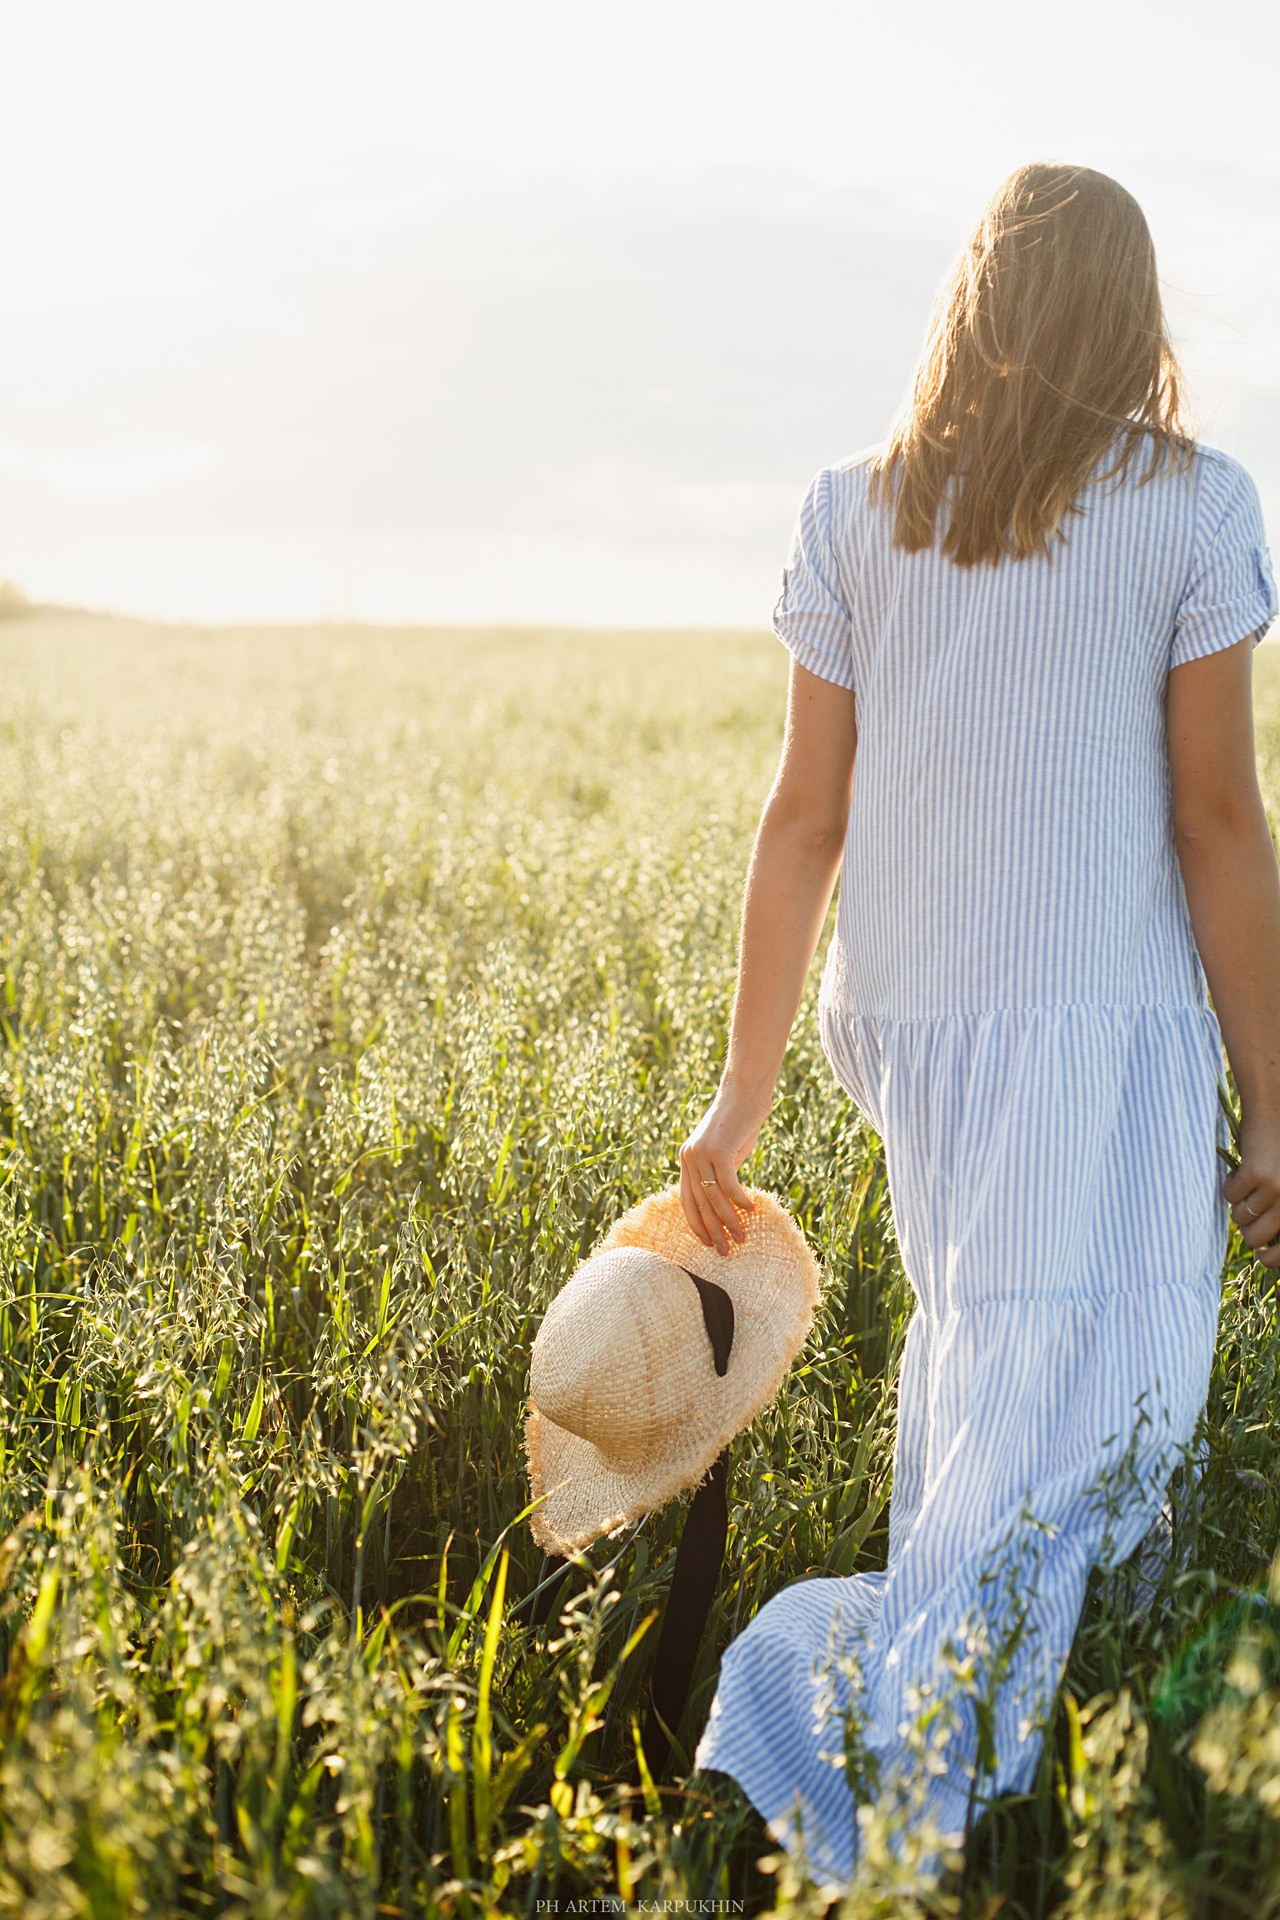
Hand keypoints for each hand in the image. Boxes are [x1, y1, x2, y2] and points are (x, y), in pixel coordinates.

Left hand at [678, 1085, 768, 1255]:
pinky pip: (727, 1183)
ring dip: (729, 1221)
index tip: (709, 1243)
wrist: (745, 1093)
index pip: (687, 1200)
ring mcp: (701, 1153)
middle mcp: (689, 1158)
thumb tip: (728, 1201)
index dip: (697, 1224)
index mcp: (687, 1160)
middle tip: (725, 1252)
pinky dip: (739, 1200)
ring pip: (713, 1197)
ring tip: (742, 1238)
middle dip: (713, 1231)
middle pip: (700, 1203)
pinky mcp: (718, 1149)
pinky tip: (751, 1210)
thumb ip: (721, 1173)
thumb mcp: (726, 1151)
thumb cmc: (739, 1122)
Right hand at [1223, 1112, 1279, 1267]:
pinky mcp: (1256, 1175)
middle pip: (1256, 1239)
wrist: (1278, 1113)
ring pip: (1240, 1218)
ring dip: (1236, 1204)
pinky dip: (1229, 1186)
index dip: (1272, 1259)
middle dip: (1246, 1228)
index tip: (1262, 1256)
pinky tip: (1239, 1171)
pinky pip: (1230, 1196)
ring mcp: (1276, 1189)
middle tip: (1246, 1208)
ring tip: (1246, 1183)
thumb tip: (1263, 1244)